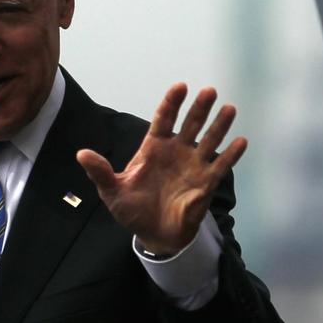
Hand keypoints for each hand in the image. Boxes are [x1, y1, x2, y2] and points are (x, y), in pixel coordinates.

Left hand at [76, 83, 246, 255]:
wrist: (153, 234)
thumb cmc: (132, 209)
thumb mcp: (112, 191)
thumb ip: (100, 172)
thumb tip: (81, 153)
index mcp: (153, 148)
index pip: (163, 120)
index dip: (171, 103)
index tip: (180, 87)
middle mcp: (176, 152)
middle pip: (189, 124)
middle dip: (198, 108)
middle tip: (209, 91)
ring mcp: (193, 165)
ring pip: (208, 140)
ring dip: (219, 125)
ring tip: (229, 108)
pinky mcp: (206, 183)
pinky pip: (220, 165)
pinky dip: (231, 154)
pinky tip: (241, 141)